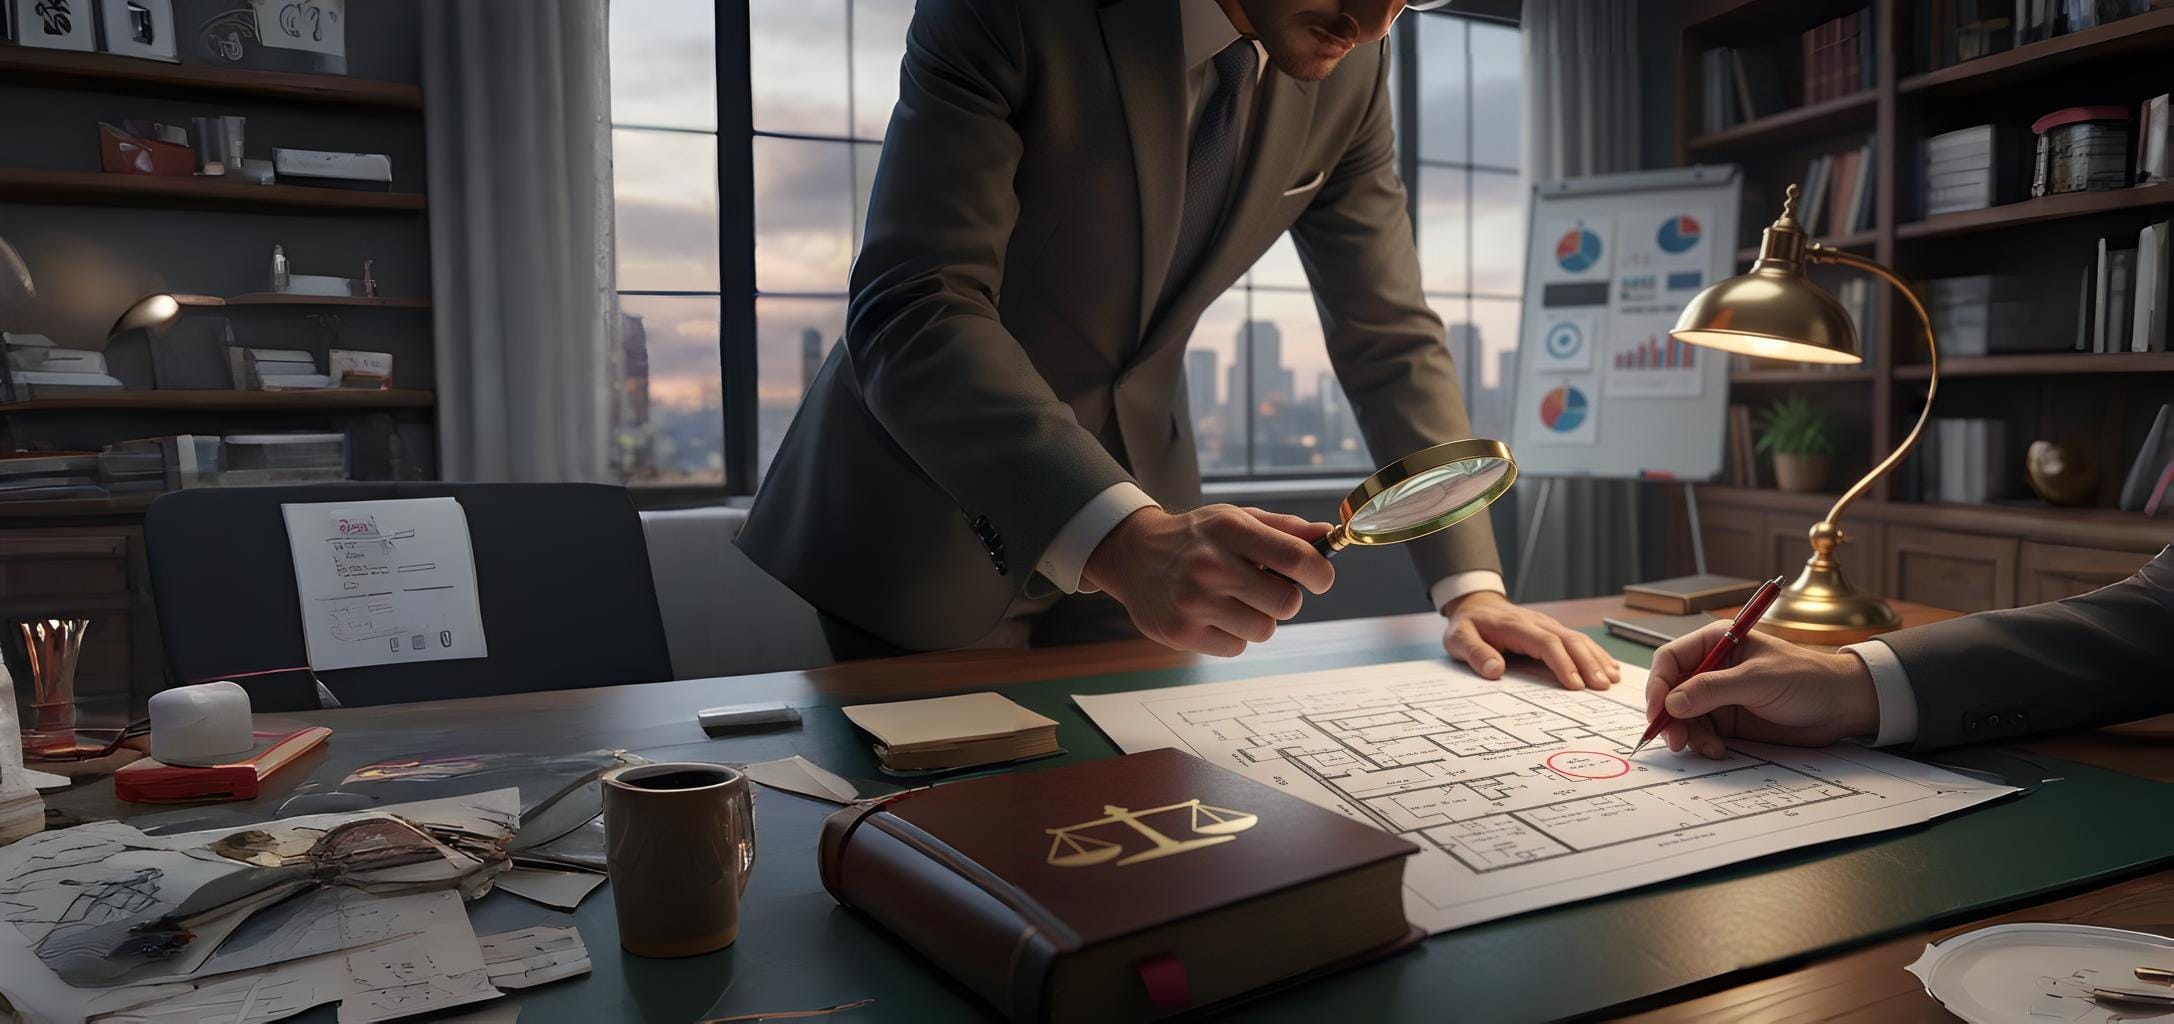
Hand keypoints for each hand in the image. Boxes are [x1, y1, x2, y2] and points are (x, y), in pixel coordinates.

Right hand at [1083, 505, 1334, 656]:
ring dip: (1258, 618)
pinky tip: (1213, 615)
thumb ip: (1284, 528)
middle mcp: (1211, 565)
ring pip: (1264, 630)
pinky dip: (1232, 635)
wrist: (1133, 556)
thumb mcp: (1235, 519)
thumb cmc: (1195, 538)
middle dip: (1286, 598)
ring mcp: (1194, 602)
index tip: (1319, 578)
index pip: (1297, 558)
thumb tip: (1326, 535)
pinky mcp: (1181, 633)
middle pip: (1286, 602)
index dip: (1320, 573)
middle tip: (1268, 589)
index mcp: (1230, 529)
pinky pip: (1236, 648)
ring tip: (1234, 601)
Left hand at [1440, 591, 1619, 689]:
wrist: (1475, 604)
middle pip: (1568, 640)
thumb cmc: (1468, 626)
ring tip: (1612, 680)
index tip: (1574, 684)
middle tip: (1602, 686)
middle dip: (1587, 663)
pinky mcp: (1553, 630)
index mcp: (1515, 625)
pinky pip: (1578, 640)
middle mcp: (1537, 622)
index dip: (1562, 662)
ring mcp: (1547, 624)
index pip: (1544, 642)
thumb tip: (1495, 670)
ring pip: (1577, 638)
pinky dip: (1596, 653)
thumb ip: (1475, 653)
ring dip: (1596, 658)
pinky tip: (1610, 667)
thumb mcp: (1459, 639)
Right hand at [1643, 621, 1879, 757]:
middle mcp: (1712, 668)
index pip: (1671, 660)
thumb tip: (1672, 702)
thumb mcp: (1759, 680)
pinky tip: (1718, 750)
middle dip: (1669, 716)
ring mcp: (1719, 696)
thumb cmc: (1807, 679)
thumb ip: (1714, 689)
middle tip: (1675, 740)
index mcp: (1717, 642)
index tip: (1657, 711)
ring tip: (1706, 748)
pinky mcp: (1729, 720)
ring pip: (1683, 716)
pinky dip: (1703, 743)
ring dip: (1687, 734)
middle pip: (1671, 691)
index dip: (1658, 684)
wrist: (1842, 707)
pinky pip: (1701, 732)